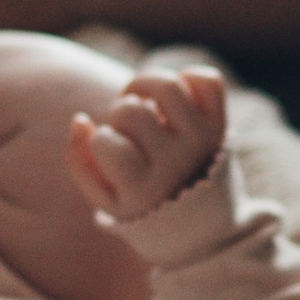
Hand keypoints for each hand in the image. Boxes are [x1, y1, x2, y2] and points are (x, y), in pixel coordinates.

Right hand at [67, 65, 225, 222]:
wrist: (200, 220)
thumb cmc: (140, 200)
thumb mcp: (104, 196)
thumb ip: (79, 160)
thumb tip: (80, 119)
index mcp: (142, 188)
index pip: (105, 142)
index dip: (101, 141)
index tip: (112, 155)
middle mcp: (175, 163)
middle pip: (130, 109)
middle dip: (119, 114)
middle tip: (127, 129)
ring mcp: (201, 140)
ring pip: (167, 84)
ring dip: (145, 85)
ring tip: (145, 104)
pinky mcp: (220, 123)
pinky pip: (207, 79)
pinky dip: (190, 78)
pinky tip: (177, 101)